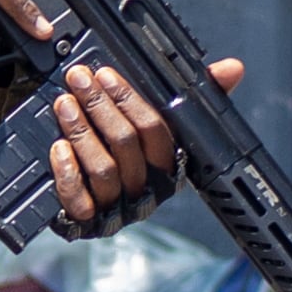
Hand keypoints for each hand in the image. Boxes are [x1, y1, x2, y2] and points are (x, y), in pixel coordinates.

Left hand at [48, 58, 244, 227]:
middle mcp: (148, 191)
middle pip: (126, 144)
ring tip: (64, 104)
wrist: (95, 208)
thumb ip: (190, 98)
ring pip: (103, 168)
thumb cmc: (131, 158)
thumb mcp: (161, 127)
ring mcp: (118, 210)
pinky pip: (79, 200)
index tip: (106, 74)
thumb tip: (233, 68)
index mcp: (171, 167)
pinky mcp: (87, 223)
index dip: (130, 99)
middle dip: (100, 106)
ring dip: (81, 132)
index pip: (156, 131)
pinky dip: (67, 172)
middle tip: (79, 80)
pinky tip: (58, 147)